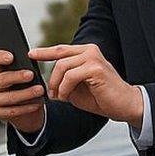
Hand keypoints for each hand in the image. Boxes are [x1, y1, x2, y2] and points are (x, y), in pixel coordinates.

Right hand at [0, 49, 45, 134]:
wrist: (24, 108)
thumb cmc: (24, 84)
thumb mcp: (23, 72)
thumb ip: (24, 66)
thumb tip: (32, 64)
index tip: (11, 57)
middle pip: (1, 79)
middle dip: (17, 77)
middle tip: (31, 74)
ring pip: (9, 97)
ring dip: (26, 94)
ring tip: (40, 90)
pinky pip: (13, 111)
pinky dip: (27, 107)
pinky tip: (37, 103)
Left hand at [28, 44, 142, 125]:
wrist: (123, 106)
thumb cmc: (100, 97)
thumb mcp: (76, 87)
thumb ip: (63, 79)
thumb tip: (46, 80)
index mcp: (85, 52)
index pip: (61, 50)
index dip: (44, 52)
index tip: (31, 54)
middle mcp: (90, 50)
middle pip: (59, 58)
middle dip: (51, 78)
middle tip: (51, 94)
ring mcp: (93, 57)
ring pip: (62, 67)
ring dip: (57, 85)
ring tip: (60, 97)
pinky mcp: (95, 68)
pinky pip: (70, 76)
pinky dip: (65, 89)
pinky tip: (67, 98)